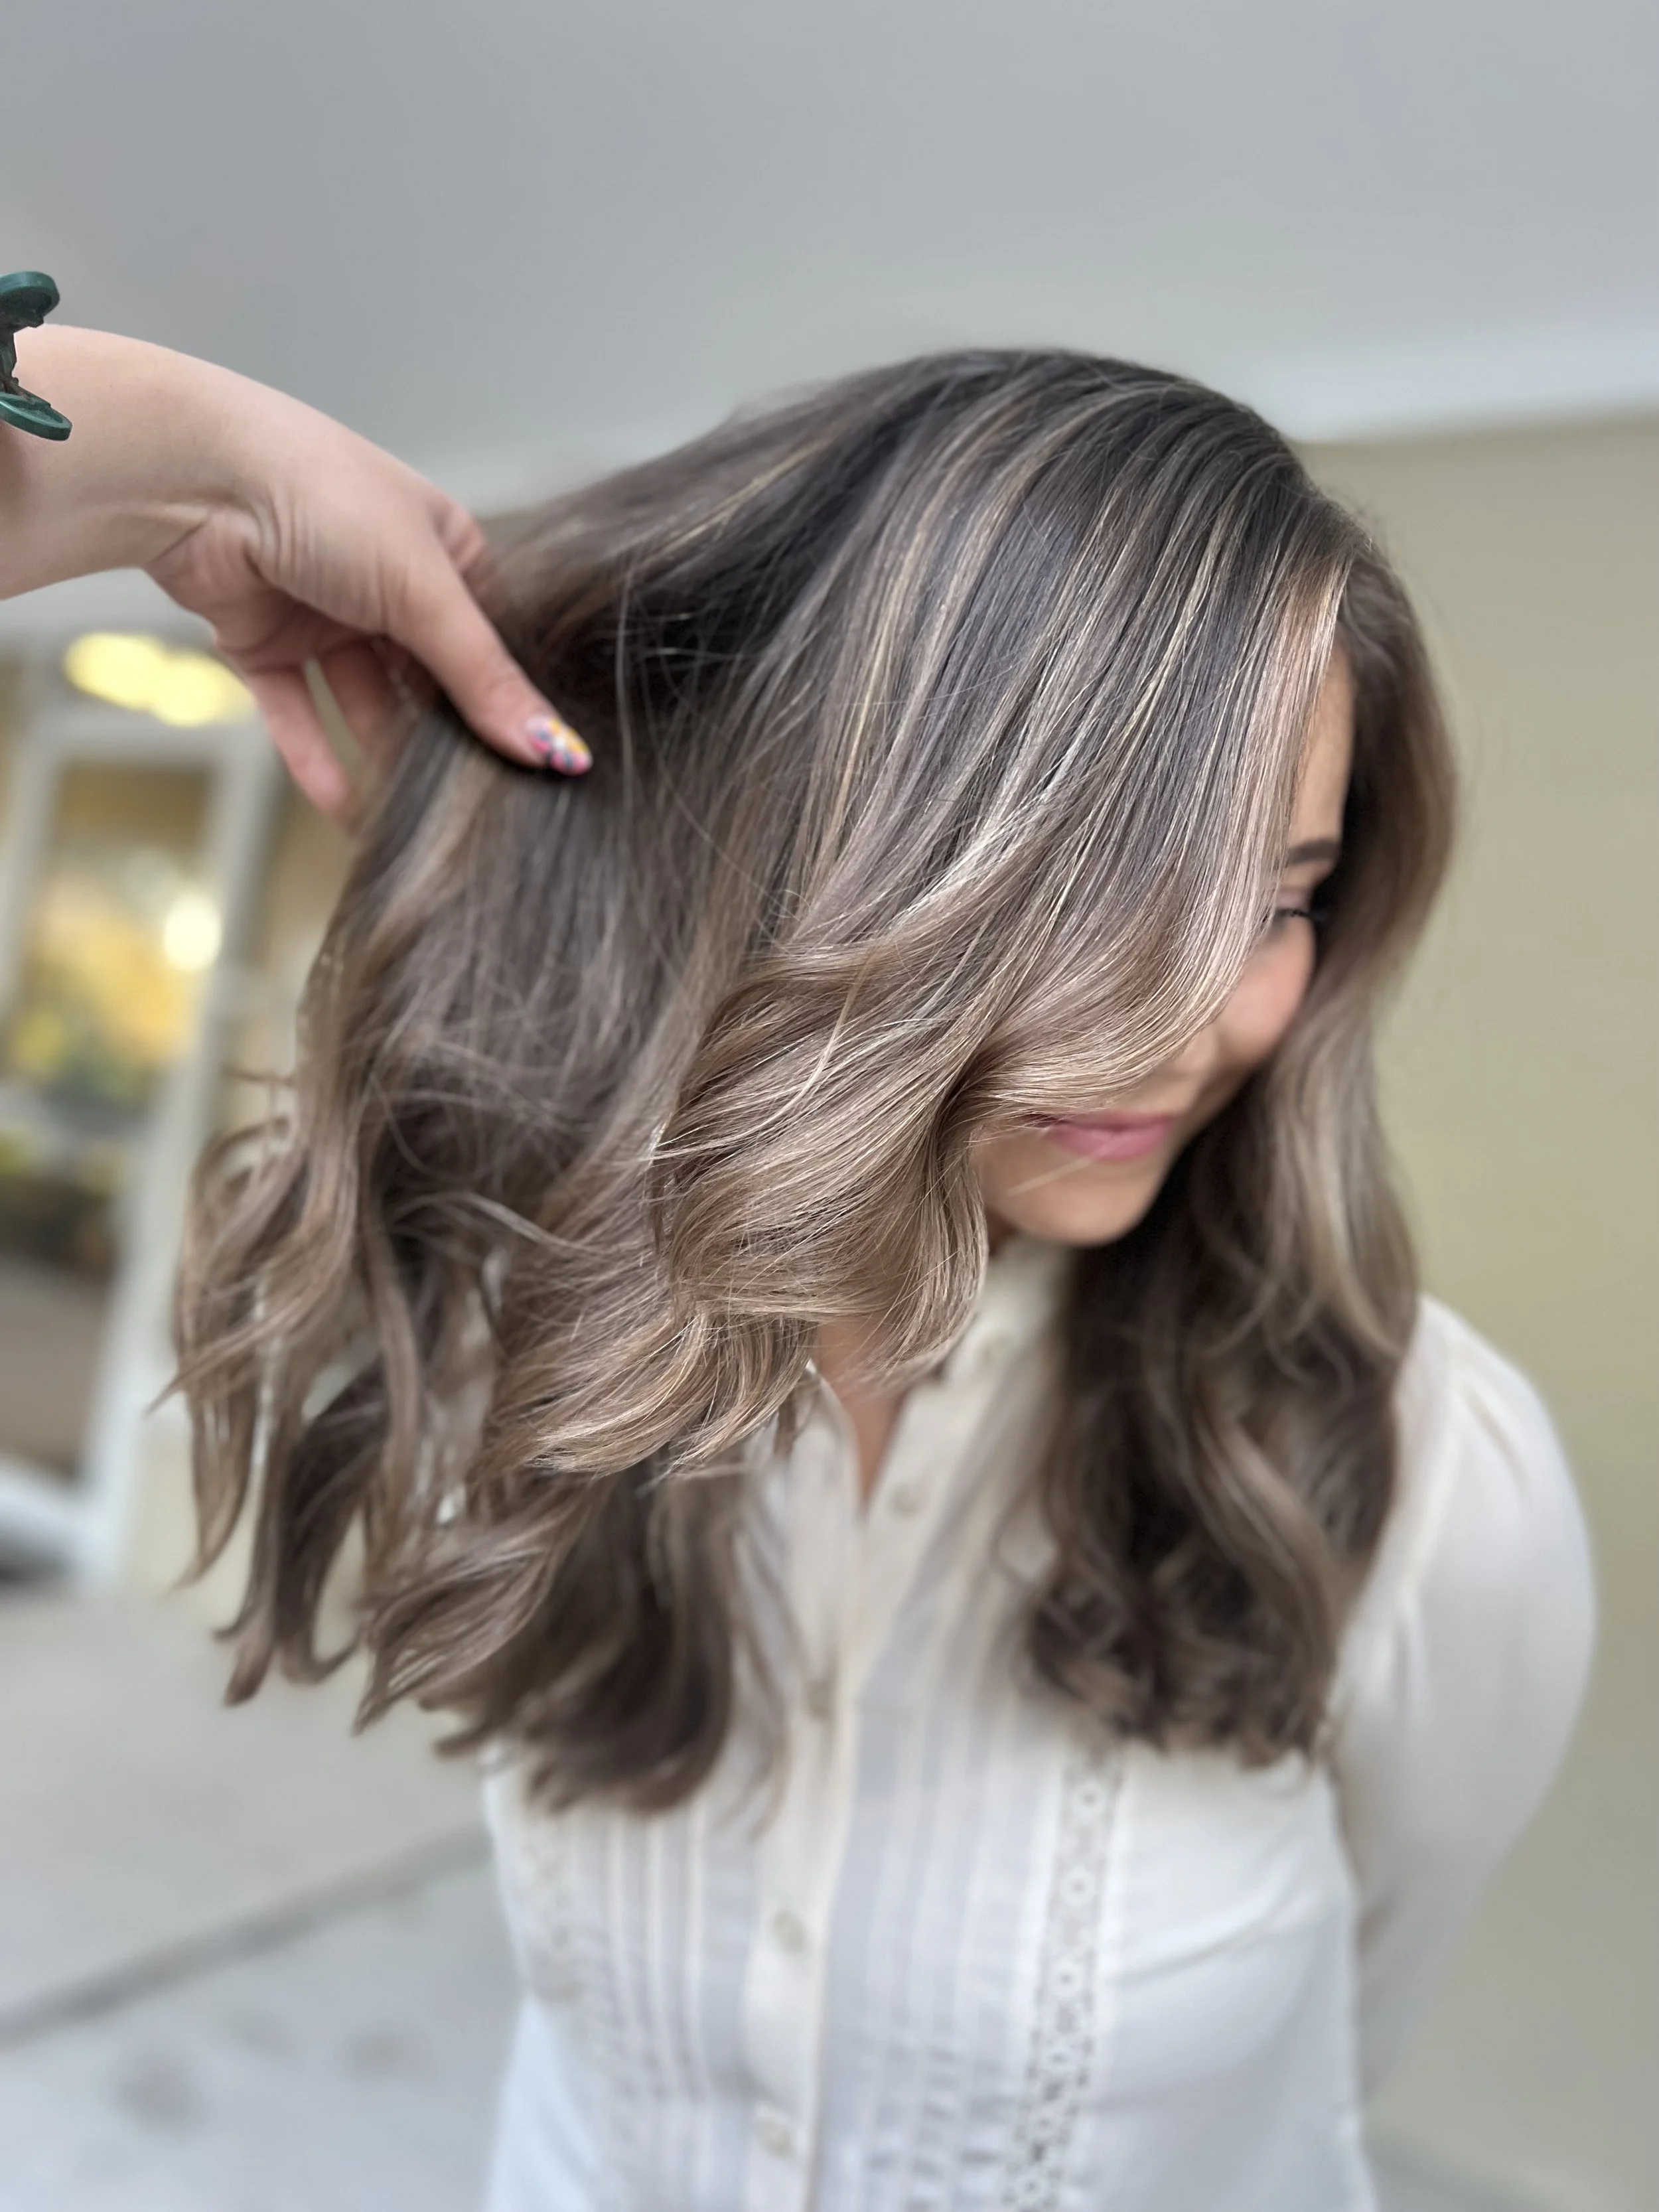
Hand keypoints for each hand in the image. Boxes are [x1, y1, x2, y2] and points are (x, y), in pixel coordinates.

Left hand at [1, 328, 588, 816]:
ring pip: (364, 704)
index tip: (540, 768)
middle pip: (429, 680)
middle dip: (448, 739)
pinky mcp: (266, 644)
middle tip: (483, 811)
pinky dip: (318, 761)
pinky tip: (347, 814)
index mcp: (441, 551)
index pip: (489, 641)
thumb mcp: (423, 591)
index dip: (509, 700)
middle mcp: (386, 584)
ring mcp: (325, 615)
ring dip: (384, 760)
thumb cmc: (325, 496)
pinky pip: (299, 715)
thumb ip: (485, 678)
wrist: (196, 476)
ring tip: (416, 824)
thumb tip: (558, 751)